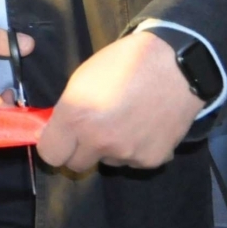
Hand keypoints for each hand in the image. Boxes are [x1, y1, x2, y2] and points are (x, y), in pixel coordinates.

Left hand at [37, 31, 202, 171]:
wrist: (176, 66)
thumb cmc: (124, 62)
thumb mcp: (83, 79)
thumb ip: (68, 110)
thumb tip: (59, 130)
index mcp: (76, 118)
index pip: (50, 155)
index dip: (53, 145)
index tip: (60, 137)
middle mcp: (99, 141)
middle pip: (76, 165)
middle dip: (79, 151)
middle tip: (91, 132)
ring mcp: (127, 154)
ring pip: (107, 161)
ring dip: (110, 148)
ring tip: (126, 121)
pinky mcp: (151, 160)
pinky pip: (133, 160)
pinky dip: (136, 149)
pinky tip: (145, 126)